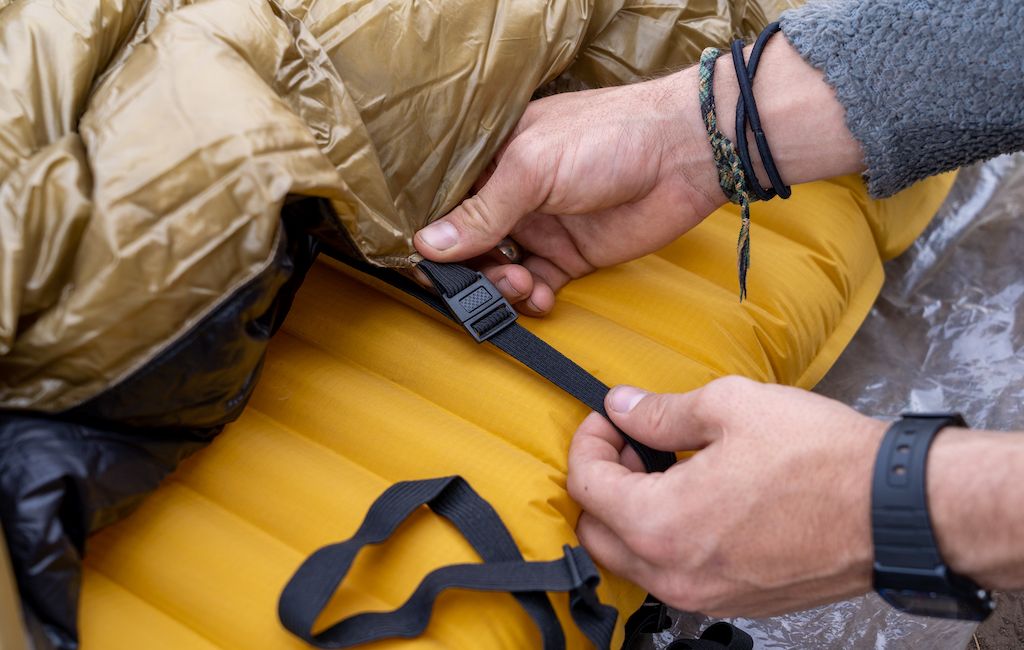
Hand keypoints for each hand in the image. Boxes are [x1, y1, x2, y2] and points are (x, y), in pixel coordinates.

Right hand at [414, 68, 722, 315]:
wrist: (683, 155)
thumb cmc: (609, 137)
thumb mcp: (532, 167)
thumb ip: (482, 210)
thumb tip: (429, 243)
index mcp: (492, 159)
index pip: (446, 203)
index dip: (433, 235)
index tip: (427, 264)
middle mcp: (511, 194)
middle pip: (468, 244)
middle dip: (468, 270)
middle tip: (482, 282)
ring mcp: (541, 226)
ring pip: (499, 270)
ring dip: (500, 287)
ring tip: (519, 284)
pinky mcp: (571, 255)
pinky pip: (537, 286)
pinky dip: (532, 299)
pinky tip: (539, 298)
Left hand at [566, 377, 886, 616]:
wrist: (897, 509)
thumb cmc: (823, 459)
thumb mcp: (731, 407)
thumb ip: (662, 412)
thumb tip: (624, 407)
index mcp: (662, 525)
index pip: (585, 485)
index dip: (590, 441)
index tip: (611, 419)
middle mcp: (676, 574)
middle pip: (597, 532)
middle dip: (602, 482)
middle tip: (632, 444)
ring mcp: (706, 596)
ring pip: (633, 560)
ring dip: (631, 514)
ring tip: (665, 469)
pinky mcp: (736, 601)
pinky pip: (675, 576)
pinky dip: (667, 540)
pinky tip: (698, 499)